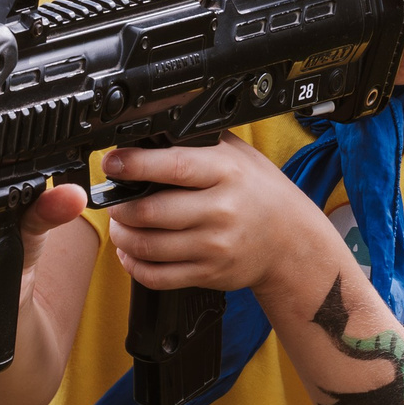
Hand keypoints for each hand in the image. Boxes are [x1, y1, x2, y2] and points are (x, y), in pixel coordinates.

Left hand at [103, 136, 339, 301]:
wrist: (291, 241)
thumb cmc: (260, 193)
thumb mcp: (239, 155)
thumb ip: (198, 143)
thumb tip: (149, 128)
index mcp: (226, 173)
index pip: (173, 166)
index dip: (135, 164)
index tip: (112, 163)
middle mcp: (220, 210)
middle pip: (151, 211)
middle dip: (120, 206)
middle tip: (113, 200)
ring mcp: (214, 246)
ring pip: (148, 246)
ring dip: (122, 235)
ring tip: (120, 225)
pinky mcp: (209, 273)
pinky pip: (158, 276)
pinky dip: (134, 265)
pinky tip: (131, 252)